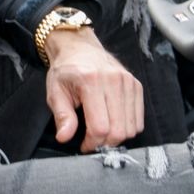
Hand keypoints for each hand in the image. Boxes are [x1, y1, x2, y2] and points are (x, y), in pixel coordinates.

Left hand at [44, 29, 143, 151]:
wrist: (79, 47)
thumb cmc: (66, 71)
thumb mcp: (55, 92)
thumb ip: (62, 116)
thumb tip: (64, 137)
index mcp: (91, 81)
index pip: (100, 127)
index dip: (92, 143)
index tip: (84, 145)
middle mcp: (114, 80)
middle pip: (119, 130)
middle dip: (105, 143)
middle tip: (93, 141)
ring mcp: (128, 82)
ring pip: (131, 127)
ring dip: (117, 137)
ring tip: (102, 133)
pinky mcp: (136, 85)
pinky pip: (139, 119)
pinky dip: (128, 128)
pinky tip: (113, 123)